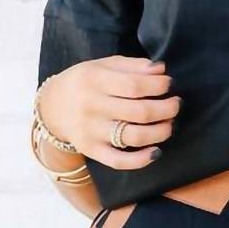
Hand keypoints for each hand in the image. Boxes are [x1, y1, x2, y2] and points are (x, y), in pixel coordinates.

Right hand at [37, 54, 179, 170]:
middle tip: (176, 105)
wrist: (53, 107)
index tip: (169, 85)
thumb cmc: (85, 83)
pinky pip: (120, 161)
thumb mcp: (103, 66)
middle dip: (166, 109)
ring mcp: (91, 131)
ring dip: (160, 132)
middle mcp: (92, 106)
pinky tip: (156, 152)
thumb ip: (132, 66)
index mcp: (94, 80)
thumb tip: (161, 70)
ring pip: (134, 136)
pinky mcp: (92, 151)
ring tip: (169, 124)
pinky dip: (141, 160)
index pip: (135, 85)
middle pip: (140, 112)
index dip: (159, 86)